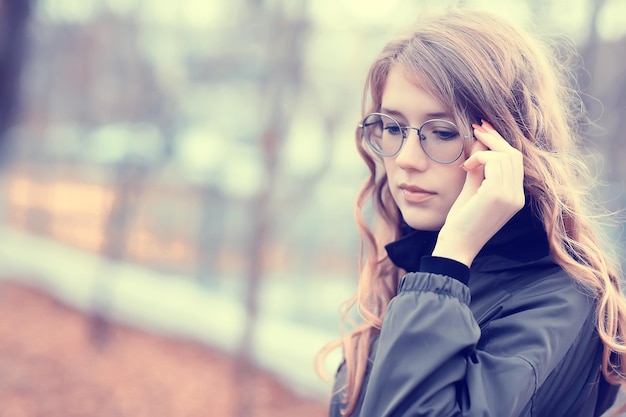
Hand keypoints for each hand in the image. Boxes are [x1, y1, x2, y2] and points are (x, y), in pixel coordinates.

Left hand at [432, 120, 524, 266]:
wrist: (456, 245)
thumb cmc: (462, 221)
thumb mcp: (473, 190)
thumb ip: (479, 169)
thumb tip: (481, 144)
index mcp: (514, 196)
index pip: (515, 161)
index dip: (500, 143)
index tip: (484, 130)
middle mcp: (517, 196)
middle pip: (514, 155)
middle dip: (494, 138)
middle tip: (476, 128)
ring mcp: (510, 196)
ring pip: (505, 156)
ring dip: (484, 150)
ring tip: (466, 161)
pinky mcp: (498, 195)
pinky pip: (494, 163)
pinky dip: (479, 158)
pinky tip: (466, 167)